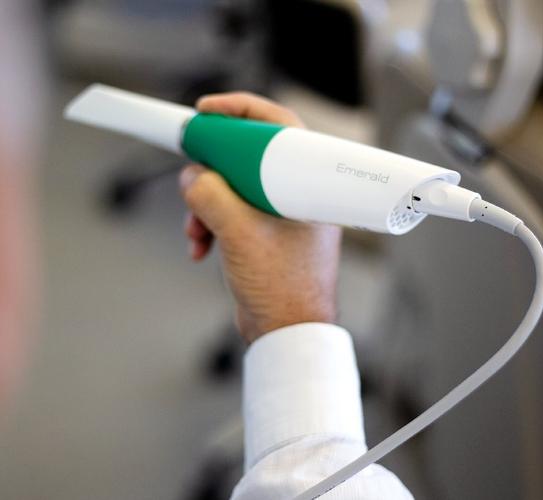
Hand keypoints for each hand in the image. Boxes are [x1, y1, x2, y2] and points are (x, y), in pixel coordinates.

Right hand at [180, 92, 341, 343]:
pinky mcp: (266, 234)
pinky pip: (231, 214)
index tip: (205, 111)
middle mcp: (296, 195)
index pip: (276, 126)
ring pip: (232, 188)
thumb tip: (192, 175)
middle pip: (246, 159)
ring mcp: (281, 215)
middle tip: (190, 177)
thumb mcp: (237, 232)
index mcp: (306, 184)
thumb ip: (209, 194)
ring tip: (196, 234)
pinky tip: (200, 248)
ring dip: (205, 206)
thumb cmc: (280, 286)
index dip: (238, 111)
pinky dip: (211, 225)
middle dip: (211, 172)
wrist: (285, 333)